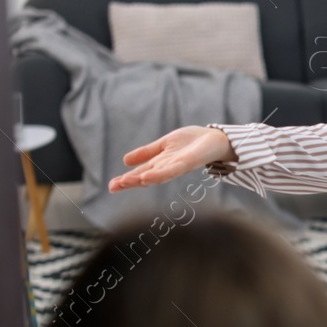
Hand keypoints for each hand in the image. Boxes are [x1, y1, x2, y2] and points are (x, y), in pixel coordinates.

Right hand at [107, 126, 235, 191]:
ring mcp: (177, 166)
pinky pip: (172, 170)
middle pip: (146, 176)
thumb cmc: (192, 142)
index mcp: (160, 163)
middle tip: (113, 187)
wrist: (216, 139)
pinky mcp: (188, 163)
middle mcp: (167, 168)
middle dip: (130, 182)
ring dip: (141, 179)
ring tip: (127, 182)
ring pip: (156, 175)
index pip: (140, 173)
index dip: (126, 179)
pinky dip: (159, 174)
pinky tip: (148, 177)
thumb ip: (147, 152)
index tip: (111, 186)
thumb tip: (125, 160)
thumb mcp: (164, 144)